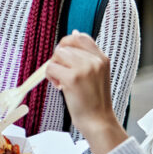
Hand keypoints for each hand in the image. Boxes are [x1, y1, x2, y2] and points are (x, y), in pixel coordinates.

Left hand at [46, 32, 127, 153]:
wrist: (98, 121)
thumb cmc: (93, 99)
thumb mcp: (96, 73)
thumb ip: (85, 55)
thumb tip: (74, 32)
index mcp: (102, 58)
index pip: (81, 37)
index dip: (68, 43)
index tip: (65, 57)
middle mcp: (95, 61)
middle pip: (65, 46)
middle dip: (58, 58)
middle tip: (62, 73)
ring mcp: (84, 69)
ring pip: (57, 55)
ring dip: (54, 68)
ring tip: (61, 81)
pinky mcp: (73, 78)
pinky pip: (50, 68)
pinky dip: (50, 77)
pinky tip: (60, 87)